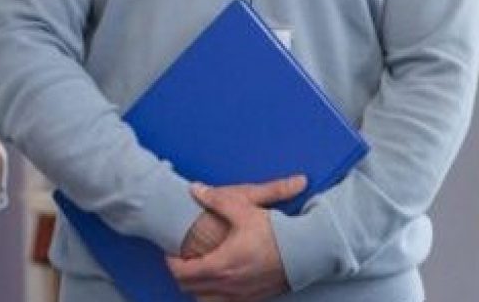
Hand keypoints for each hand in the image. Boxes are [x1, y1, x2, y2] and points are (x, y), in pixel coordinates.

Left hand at [167, 180, 301, 300]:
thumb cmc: (276, 232)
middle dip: (181, 274)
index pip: (182, 272)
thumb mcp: (245, 209)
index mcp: (221, 265)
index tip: (172, 251)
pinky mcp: (252, 298)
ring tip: (200, 270)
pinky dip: (214, 294)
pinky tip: (220, 280)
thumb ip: (217, 199)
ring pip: (204, 300)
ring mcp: (240, 295)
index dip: (171, 262)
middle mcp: (228, 285)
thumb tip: (195, 189)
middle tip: (182, 259)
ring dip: (197, 287)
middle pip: (189, 288)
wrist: (307, 252)